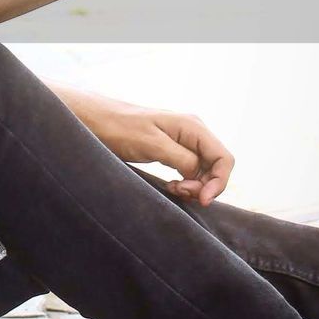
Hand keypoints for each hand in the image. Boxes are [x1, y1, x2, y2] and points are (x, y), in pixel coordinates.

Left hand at [58, 86, 234, 205]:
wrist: (94, 119)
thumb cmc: (119, 129)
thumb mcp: (152, 145)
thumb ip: (182, 159)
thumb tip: (200, 174)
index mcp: (192, 127)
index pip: (224, 159)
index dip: (219, 182)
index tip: (201, 199)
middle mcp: (192, 131)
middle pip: (216, 166)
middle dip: (204, 185)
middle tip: (180, 192)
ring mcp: (182, 139)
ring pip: (203, 170)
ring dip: (194, 185)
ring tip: (173, 189)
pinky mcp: (171, 148)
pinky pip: (189, 169)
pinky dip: (185, 181)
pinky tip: (171, 186)